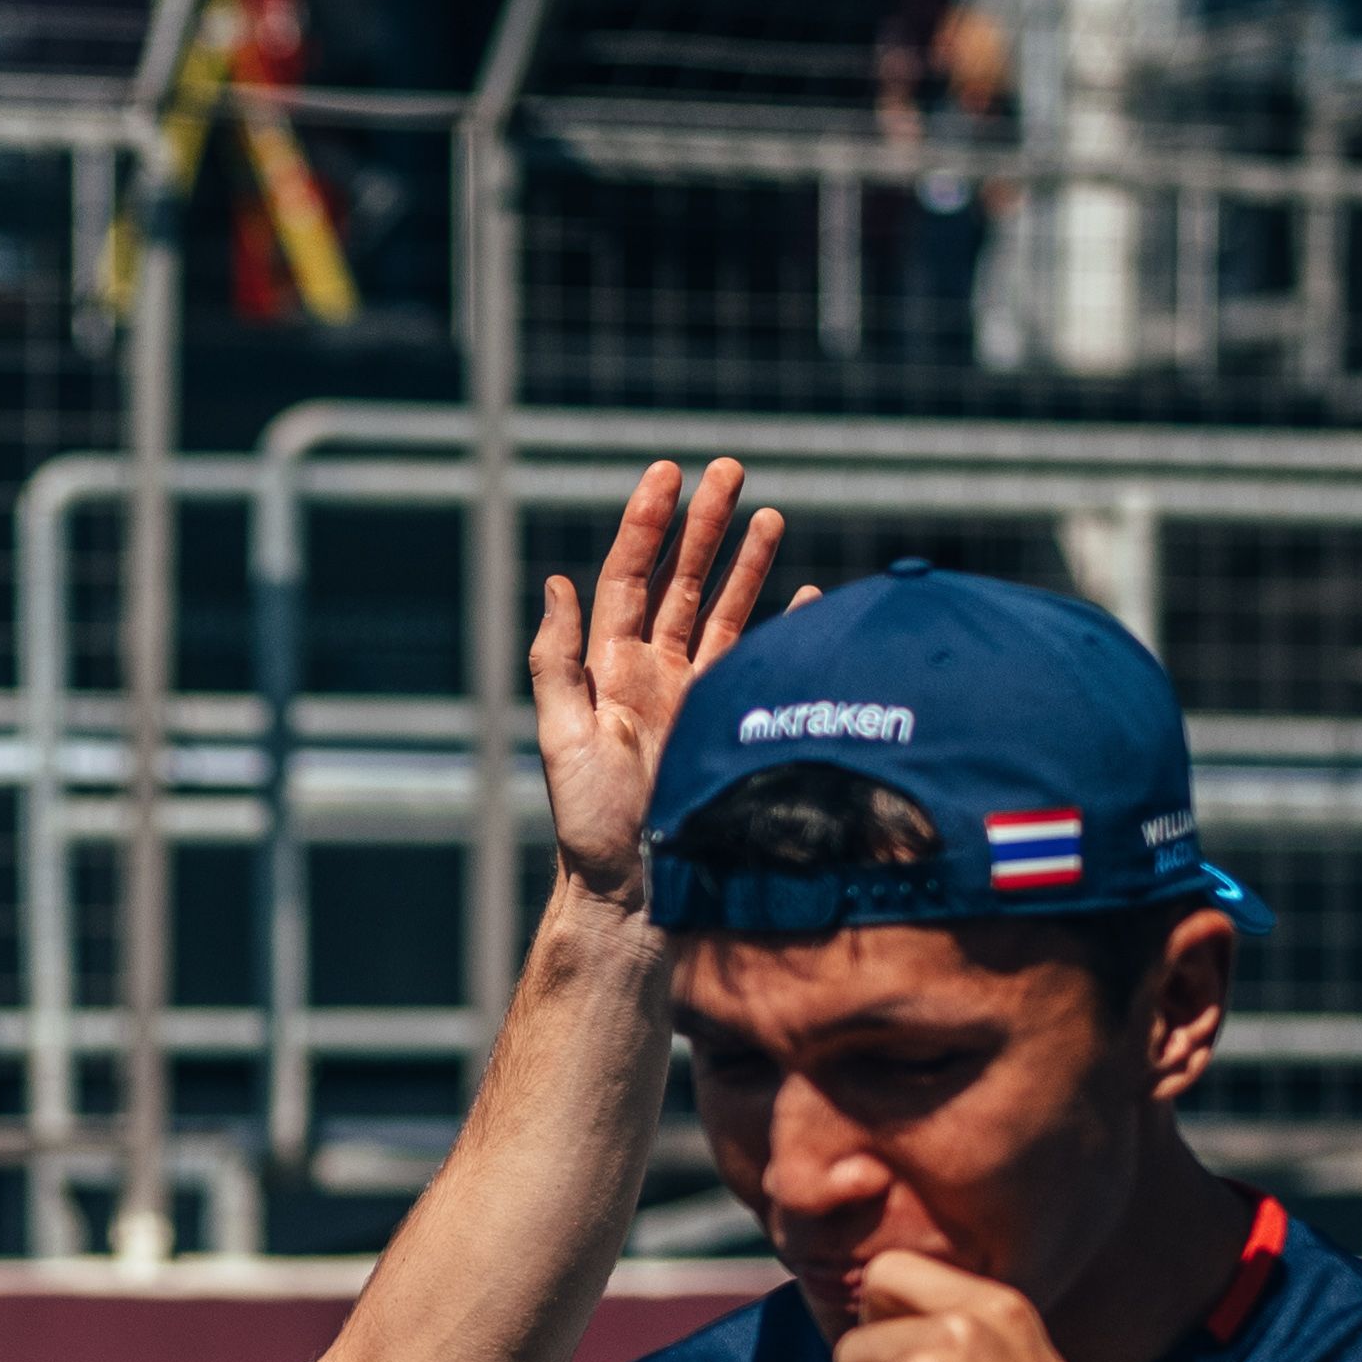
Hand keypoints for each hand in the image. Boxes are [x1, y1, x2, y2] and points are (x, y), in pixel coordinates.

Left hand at [532, 456, 788, 919]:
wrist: (638, 891)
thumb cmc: (591, 823)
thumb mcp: (562, 735)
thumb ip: (558, 660)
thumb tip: (557, 583)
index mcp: (611, 667)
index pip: (630, 576)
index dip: (647, 523)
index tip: (668, 473)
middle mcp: (654, 673)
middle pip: (684, 580)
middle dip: (705, 525)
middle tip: (731, 470)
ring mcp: (695, 697)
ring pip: (726, 612)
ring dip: (747, 563)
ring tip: (770, 513)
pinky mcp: (730, 726)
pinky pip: (761, 663)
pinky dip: (783, 627)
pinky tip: (804, 596)